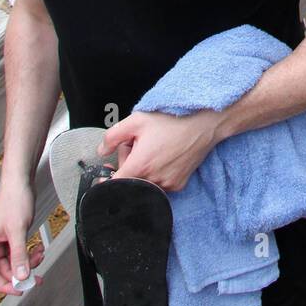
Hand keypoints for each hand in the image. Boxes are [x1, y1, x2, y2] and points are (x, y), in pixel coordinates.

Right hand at [0, 181, 44, 295]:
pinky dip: (30, 253)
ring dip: (28, 263)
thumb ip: (19, 255)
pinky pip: (20, 252)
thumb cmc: (14, 200)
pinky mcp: (13, 236)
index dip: (4, 285)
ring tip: (40, 256)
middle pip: (5, 270)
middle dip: (21, 275)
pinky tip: (39, 249)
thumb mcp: (18, 230)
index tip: (19, 290)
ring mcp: (4, 240)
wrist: (21, 182)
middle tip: (37, 279)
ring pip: (14, 262)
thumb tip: (21, 276)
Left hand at [99, 110, 219, 191]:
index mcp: (140, 165)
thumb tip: (102, 151)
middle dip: (128, 166)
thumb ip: (112, 136)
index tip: (106, 176)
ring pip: (145, 184)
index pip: (115, 185)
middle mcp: (154, 179)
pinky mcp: (178, 185)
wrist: (203, 124)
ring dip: (143, 171)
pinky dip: (157, 174)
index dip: (107, 180)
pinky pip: (160, 185)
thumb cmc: (172, 120)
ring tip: (152, 151)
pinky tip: (163, 157)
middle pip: (130, 182)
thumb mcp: (136, 121)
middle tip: (135, 147)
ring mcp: (167, 184)